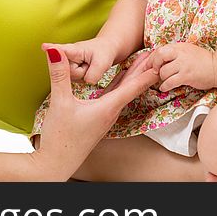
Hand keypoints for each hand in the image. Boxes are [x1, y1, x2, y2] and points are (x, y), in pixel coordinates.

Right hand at [34, 45, 157, 179]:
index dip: (148, 71)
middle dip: (145, 70)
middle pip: (132, 87)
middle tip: (157, 54)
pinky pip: (114, 97)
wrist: (55, 164)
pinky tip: (120, 80)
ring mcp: (105, 117)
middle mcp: (111, 112)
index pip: (133, 86)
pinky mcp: (98, 119)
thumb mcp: (60, 103)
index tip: (162, 60)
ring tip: (143, 63)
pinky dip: (121, 85)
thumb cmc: (60, 138)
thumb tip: (55, 51)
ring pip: (124, 92)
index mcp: (107, 108)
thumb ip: (59, 75)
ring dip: (134, 77)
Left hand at [149, 43, 214, 91]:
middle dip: (153, 65)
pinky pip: (170, 82)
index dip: (152, 58)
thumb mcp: (187, 51)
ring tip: (164, 80)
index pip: (160, 49)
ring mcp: (183, 65)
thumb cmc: (203, 60)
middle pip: (159, 56)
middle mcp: (180, 53)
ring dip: (161, 78)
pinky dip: (165, 86)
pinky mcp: (186, 76)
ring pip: (163, 72)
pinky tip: (165, 88)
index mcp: (179, 46)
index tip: (149, 65)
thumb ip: (175, 53)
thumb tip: (159, 57)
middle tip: (154, 71)